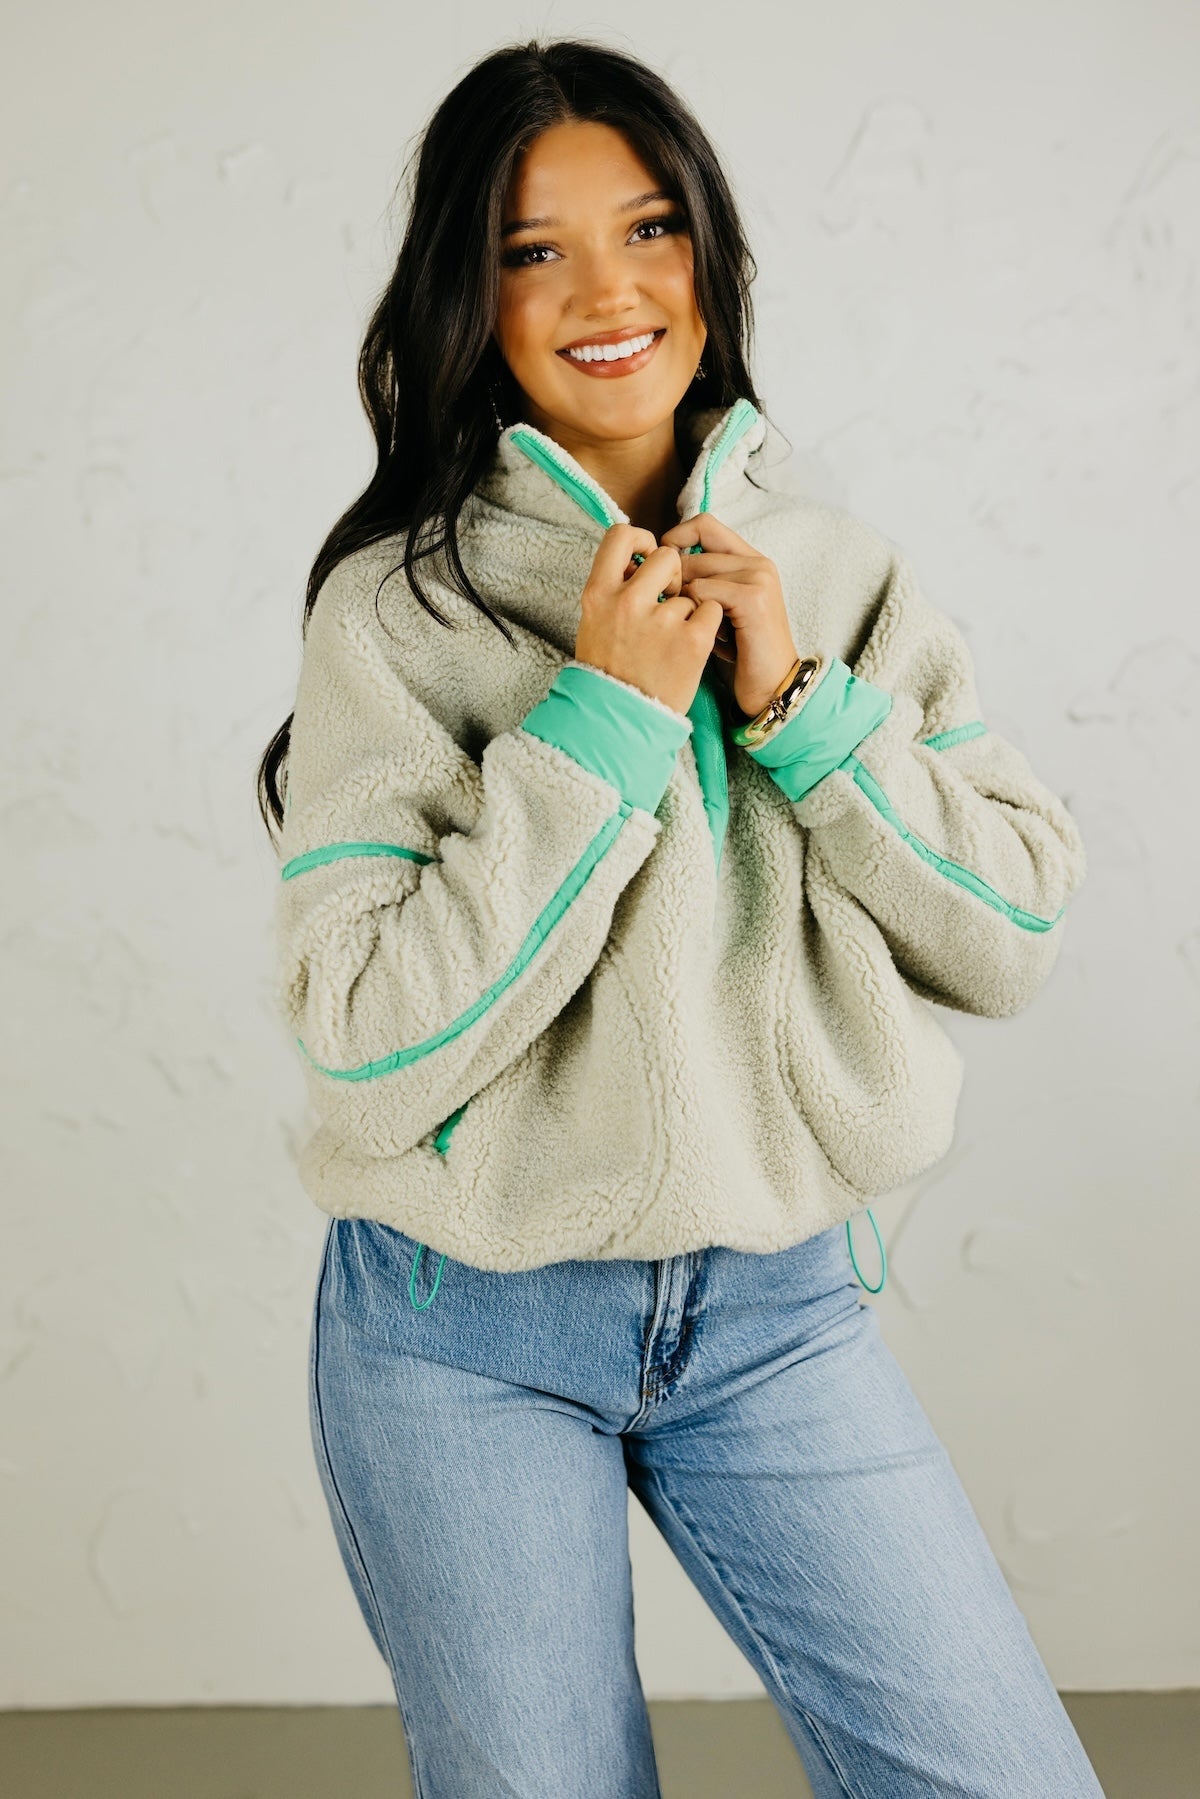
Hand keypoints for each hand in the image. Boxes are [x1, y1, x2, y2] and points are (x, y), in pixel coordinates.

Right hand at [573, 524, 724, 717]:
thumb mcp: (594, 624)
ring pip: (692, 589)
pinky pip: (710, 612)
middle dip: (675, 574)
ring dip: (689, 610)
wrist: (622, 722)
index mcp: (598, 594)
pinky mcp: (691, 640)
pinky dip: (708, 628)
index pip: (619, 536)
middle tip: (671, 600)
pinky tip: (692, 648)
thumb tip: (636, 561)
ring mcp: (661, 620)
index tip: (648, 556)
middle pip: (666, 556)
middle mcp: (627, 601)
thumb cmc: (609, 673)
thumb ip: (613, 591)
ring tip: (674, 640)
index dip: (641, 539)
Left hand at [659, 513, 799, 719]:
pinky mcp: (753, 598)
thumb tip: (654, 561)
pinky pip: (701, 592)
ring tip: (696, 628)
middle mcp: (757, 562)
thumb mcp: (718, 609)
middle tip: (677, 613)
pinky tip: (707, 637)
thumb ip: (699, 580)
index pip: (703, 524)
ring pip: (693, 571)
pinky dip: (694, 614)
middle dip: (674, 581)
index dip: (675, 540)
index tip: (662, 571)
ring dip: (683, 601)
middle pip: (692, 550)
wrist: (772, 688)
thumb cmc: (739, 654)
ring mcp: (758, 577)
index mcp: (750, 559)